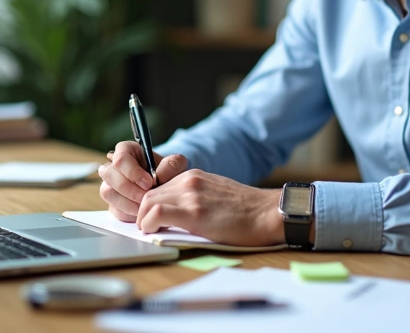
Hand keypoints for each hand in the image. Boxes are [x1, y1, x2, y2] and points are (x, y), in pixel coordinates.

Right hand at [98, 141, 188, 221]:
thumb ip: (171, 165)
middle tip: (147, 197)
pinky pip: (114, 209)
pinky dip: (128, 213)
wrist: (168, 188)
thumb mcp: (176, 164)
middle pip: (109, 175)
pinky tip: (142, 213)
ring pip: (108, 192)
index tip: (150, 182)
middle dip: (130, 189)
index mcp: (126, 150)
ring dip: (128, 203)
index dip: (133, 172)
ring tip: (146, 206)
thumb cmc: (169, 172)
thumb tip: (157, 176)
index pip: (120, 158)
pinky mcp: (113, 202)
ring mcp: (110, 184)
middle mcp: (113, 166)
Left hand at [136, 169, 284, 246]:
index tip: (149, 219)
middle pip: (148, 194)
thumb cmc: (248, 211)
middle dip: (141, 213)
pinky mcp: (194, 211)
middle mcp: (189, 181)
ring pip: (148, 202)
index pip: (157, 187)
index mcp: (194, 177)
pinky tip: (154, 232)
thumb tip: (174, 214)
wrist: (268, 213)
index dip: (148, 206)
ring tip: (151, 232)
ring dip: (143, 220)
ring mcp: (191, 195)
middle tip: (146, 228)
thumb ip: (195, 198)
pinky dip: (149, 224)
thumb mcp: (216, 195)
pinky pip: (157, 213)